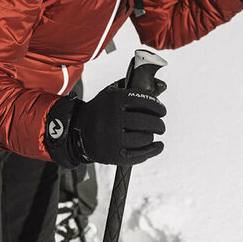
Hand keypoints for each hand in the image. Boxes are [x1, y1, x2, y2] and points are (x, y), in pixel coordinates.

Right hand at [44, 81, 165, 167]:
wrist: (80, 130)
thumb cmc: (103, 110)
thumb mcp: (114, 93)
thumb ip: (137, 87)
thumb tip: (162, 86)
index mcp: (113, 100)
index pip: (142, 101)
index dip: (156, 106)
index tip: (162, 110)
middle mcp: (112, 118)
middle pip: (145, 122)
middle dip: (158, 124)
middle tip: (160, 125)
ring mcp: (112, 138)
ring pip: (143, 139)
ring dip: (152, 136)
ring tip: (152, 134)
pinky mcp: (113, 155)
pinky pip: (138, 155)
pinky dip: (152, 151)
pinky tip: (157, 146)